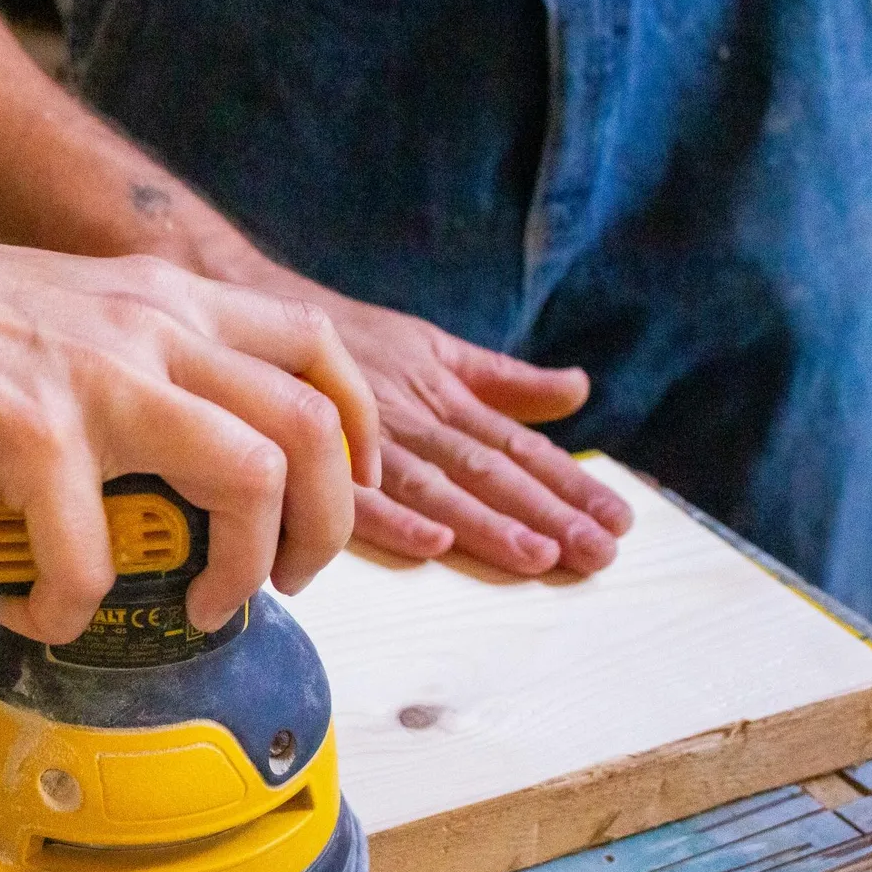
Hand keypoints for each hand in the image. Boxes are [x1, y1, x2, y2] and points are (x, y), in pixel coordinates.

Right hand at [0, 239, 382, 639]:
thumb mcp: (66, 317)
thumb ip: (130, 364)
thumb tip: (163, 452)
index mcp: (164, 301)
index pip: (316, 350)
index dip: (355, 432)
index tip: (341, 493)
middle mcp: (151, 330)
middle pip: (314, 424)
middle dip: (329, 523)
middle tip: (291, 576)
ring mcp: (99, 381)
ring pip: (252, 479)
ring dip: (244, 567)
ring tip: (202, 603)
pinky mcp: (34, 437)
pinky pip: (91, 559)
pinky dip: (72, 607)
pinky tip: (38, 610)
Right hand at [189, 232, 632, 574]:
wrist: (255, 313)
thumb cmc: (348, 338)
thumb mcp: (433, 347)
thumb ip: (504, 379)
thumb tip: (578, 390)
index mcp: (443, 394)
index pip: (515, 445)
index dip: (566, 483)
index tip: (615, 519)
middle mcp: (413, 417)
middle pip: (487, 469)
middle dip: (544, 511)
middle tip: (596, 552)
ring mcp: (366, 438)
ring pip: (435, 485)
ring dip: (485, 523)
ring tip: (537, 558)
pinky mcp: (316, 458)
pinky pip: (354, 494)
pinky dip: (391, 518)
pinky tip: (431, 545)